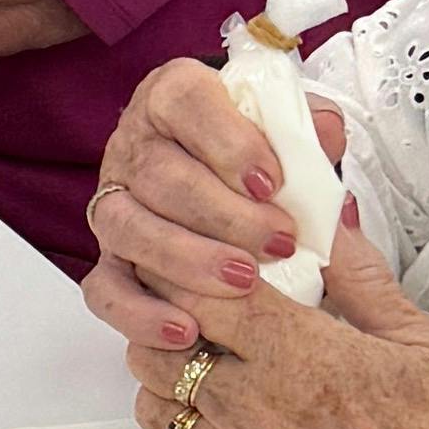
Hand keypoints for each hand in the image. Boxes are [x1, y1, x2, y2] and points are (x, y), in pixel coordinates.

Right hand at [82, 57, 343, 357]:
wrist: (228, 183)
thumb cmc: (261, 155)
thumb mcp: (288, 130)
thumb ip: (308, 129)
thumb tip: (325, 136)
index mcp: (173, 97)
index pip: (185, 102)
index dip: (227, 141)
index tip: (272, 181)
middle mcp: (134, 146)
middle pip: (159, 175)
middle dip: (223, 214)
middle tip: (280, 243)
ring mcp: (115, 204)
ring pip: (128, 229)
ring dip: (186, 259)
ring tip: (244, 282)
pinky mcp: (108, 260)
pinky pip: (104, 289)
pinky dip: (139, 313)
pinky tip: (185, 330)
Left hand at [120, 230, 428, 428]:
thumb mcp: (422, 340)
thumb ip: (360, 276)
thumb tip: (327, 217)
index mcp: (295, 353)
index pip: (199, 290)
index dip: (185, 266)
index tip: (195, 257)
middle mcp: (252, 407)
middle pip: (158, 348)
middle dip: (167, 322)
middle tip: (198, 313)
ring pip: (153, 410)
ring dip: (166, 384)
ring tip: (205, 372)